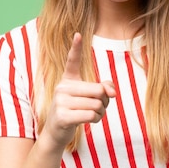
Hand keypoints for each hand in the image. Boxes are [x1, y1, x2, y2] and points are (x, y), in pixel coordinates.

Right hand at [44, 33, 115, 147]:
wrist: (56, 133)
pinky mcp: (62, 116)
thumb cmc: (76, 112)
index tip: (78, 34)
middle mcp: (62, 87)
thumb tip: (112, 91)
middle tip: (97, 107)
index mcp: (68, 80)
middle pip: (98, 90)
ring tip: (91, 115)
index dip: (76, 48)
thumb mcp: (90, 98)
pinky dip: (96, 120)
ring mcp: (60, 101)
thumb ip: (105, 89)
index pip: (72, 61)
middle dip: (104, 101)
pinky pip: (91, 115)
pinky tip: (89, 121)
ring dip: (101, 113)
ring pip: (97, 104)